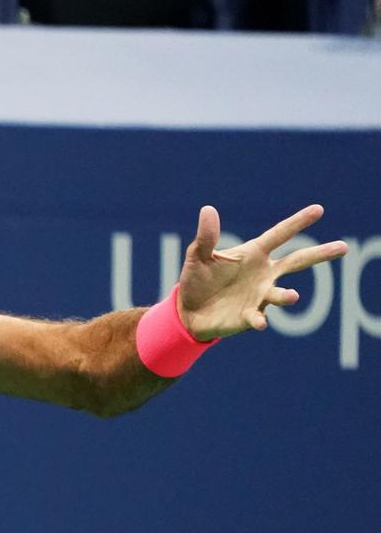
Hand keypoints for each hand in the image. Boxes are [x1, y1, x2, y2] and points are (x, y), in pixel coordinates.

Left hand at [177, 205, 347, 340]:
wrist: (188, 311)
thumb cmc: (197, 278)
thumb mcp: (198, 255)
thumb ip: (206, 237)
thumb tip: (208, 210)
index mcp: (254, 254)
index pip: (279, 235)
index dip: (297, 222)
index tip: (318, 210)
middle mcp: (264, 274)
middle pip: (297, 261)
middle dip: (320, 254)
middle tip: (343, 247)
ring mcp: (260, 296)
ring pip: (280, 294)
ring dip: (286, 295)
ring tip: (292, 296)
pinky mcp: (249, 316)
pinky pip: (257, 317)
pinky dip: (259, 320)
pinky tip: (259, 322)